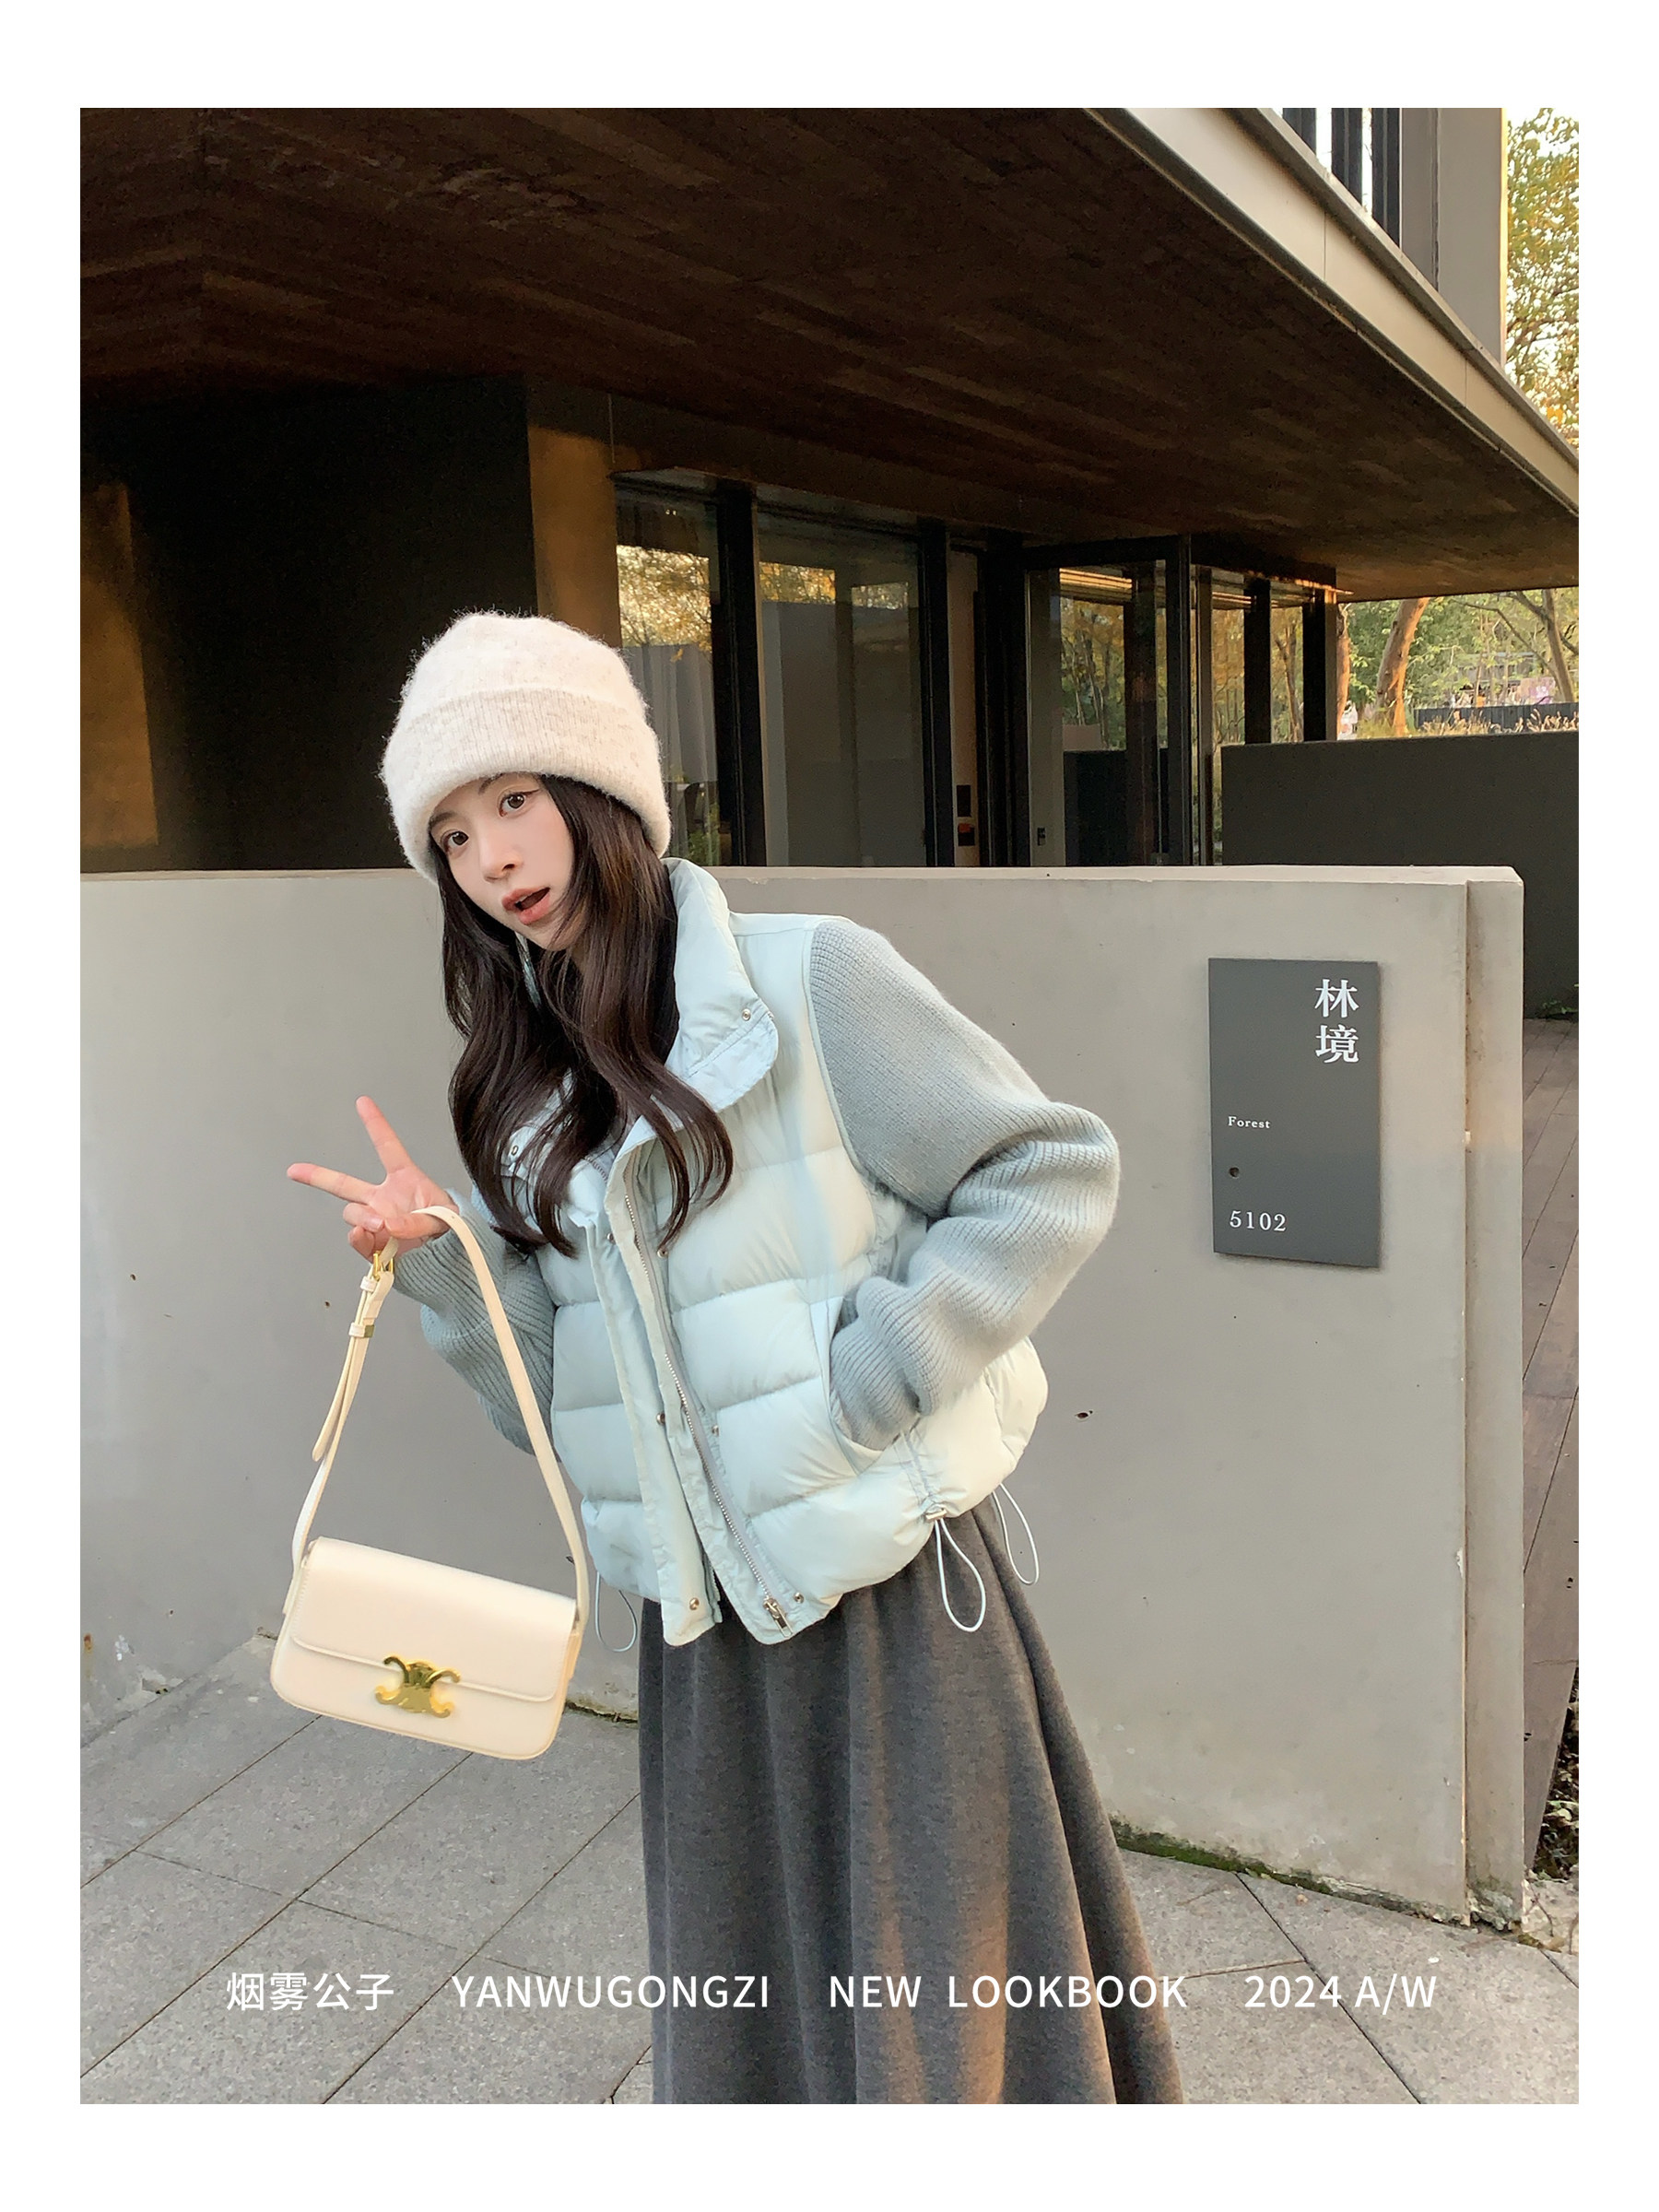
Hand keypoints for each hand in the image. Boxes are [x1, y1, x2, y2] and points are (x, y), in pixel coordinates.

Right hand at [287, 1097, 454, 1261]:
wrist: (452, 1259)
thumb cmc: (451, 1230)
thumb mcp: (444, 1217)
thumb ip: (418, 1220)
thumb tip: (387, 1225)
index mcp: (405, 1181)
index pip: (387, 1148)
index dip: (375, 1124)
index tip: (362, 1102)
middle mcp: (384, 1200)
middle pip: (345, 1184)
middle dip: (318, 1176)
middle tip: (294, 1170)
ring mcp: (375, 1222)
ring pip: (352, 1213)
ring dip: (362, 1217)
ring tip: (381, 1226)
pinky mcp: (373, 1246)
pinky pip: (356, 1239)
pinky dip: (359, 1239)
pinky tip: (371, 1237)